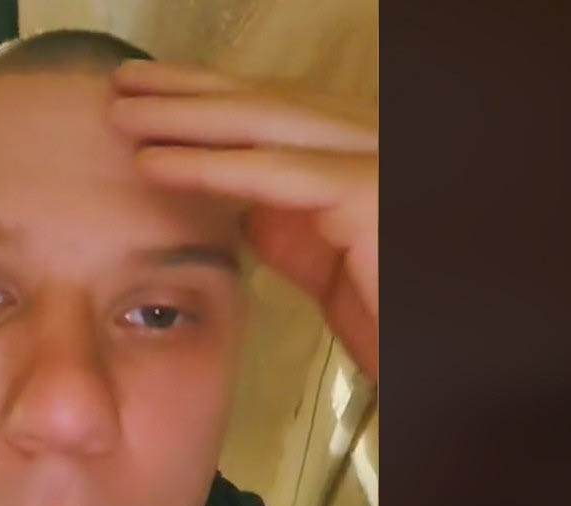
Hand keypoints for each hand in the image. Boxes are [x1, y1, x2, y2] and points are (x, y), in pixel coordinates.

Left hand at [111, 60, 378, 381]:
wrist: (449, 360)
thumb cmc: (392, 320)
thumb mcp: (328, 262)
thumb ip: (288, 224)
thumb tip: (237, 203)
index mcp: (358, 158)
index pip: (276, 113)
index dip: (211, 98)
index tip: (150, 95)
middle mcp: (370, 143)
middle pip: (268, 104)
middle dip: (190, 90)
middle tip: (123, 81)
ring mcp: (374, 161)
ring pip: (266, 126)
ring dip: (186, 118)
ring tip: (121, 114)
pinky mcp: (369, 193)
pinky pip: (273, 174)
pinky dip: (210, 167)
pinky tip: (156, 165)